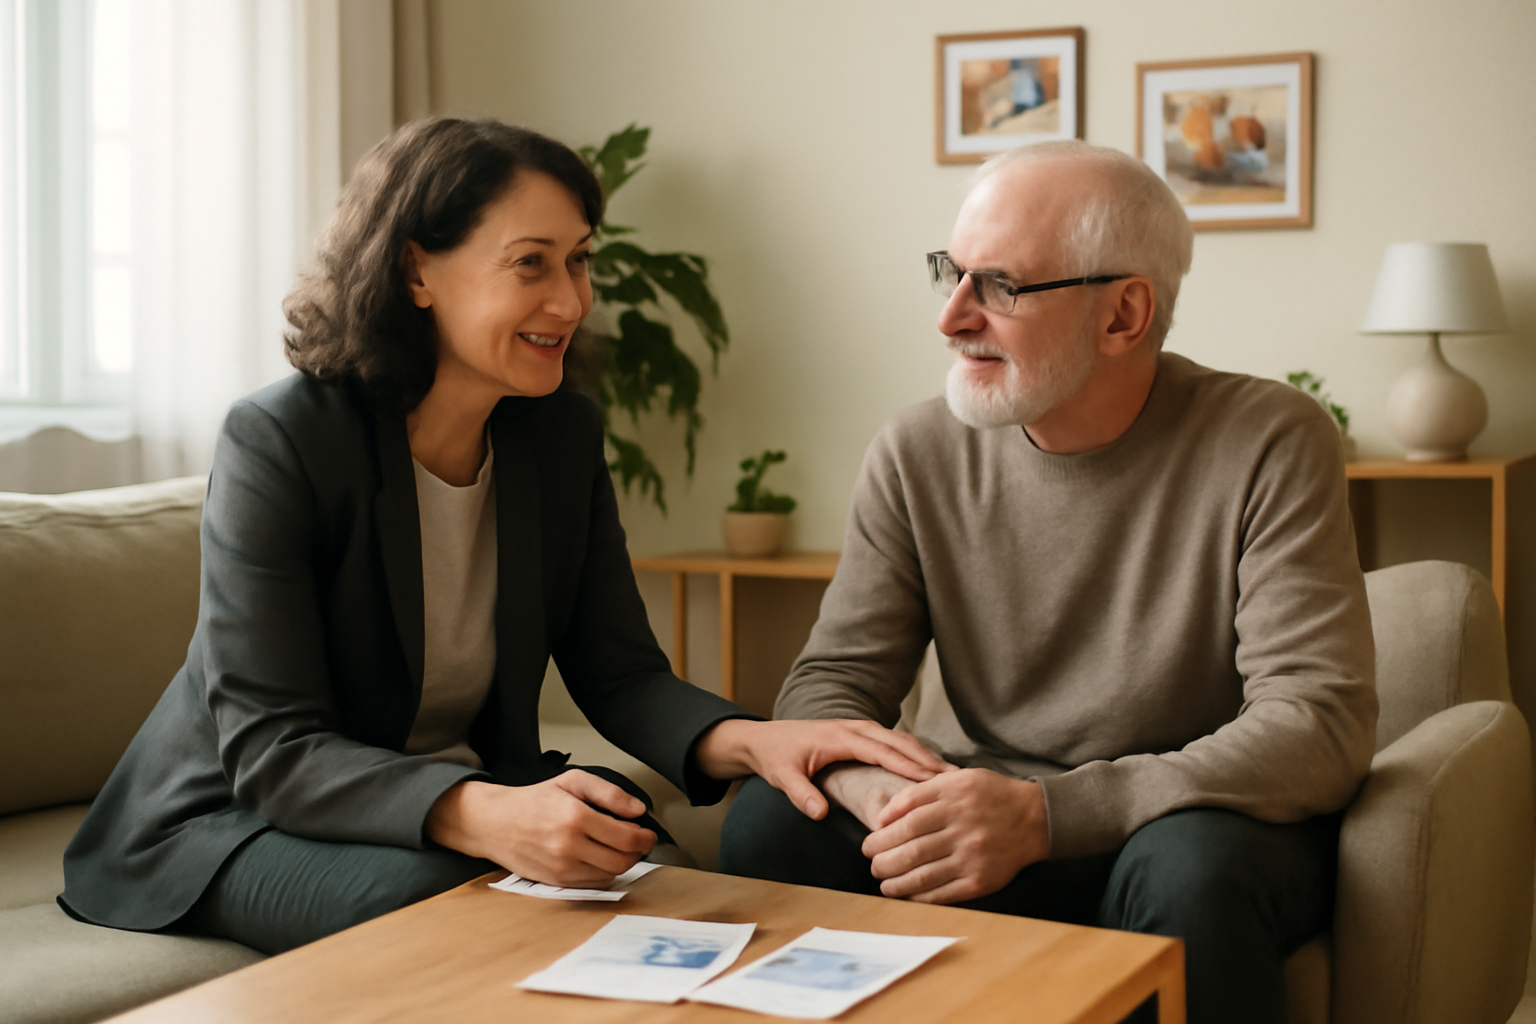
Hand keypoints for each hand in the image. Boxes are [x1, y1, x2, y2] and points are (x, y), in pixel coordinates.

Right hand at [425, 773, 654, 886]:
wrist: (495, 823)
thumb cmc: (535, 800)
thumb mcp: (573, 781)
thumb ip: (609, 793)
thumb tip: (637, 810)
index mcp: (576, 818)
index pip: (626, 837)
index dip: (645, 837)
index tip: (648, 832)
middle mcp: (569, 846)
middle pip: (623, 860)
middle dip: (638, 852)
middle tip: (640, 842)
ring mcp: (561, 868)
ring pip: (610, 875)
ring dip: (622, 863)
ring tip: (619, 848)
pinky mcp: (555, 882)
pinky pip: (593, 883)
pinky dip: (604, 873)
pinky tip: (600, 858)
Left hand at [692, 719, 950, 819]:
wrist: (764, 739)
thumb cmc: (776, 757)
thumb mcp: (785, 777)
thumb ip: (802, 794)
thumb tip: (820, 813)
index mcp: (841, 737)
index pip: (883, 751)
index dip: (910, 765)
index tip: (935, 781)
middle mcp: (856, 729)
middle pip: (901, 742)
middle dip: (929, 760)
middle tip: (957, 782)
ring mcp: (861, 730)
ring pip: (902, 741)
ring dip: (926, 756)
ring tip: (953, 779)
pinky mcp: (862, 736)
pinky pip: (895, 744)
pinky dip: (915, 755)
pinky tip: (931, 773)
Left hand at [862, 768, 1047, 903]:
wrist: (1036, 818)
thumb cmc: (991, 795)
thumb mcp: (958, 779)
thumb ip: (920, 793)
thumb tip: (884, 815)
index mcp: (954, 799)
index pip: (907, 820)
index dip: (882, 834)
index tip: (869, 843)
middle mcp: (963, 828)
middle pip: (910, 849)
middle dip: (882, 860)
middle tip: (872, 863)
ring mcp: (973, 856)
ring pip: (922, 874)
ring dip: (895, 882)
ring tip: (882, 883)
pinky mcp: (982, 880)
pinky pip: (943, 893)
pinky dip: (919, 897)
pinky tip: (906, 894)